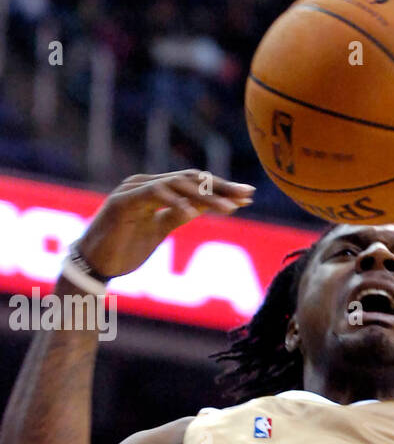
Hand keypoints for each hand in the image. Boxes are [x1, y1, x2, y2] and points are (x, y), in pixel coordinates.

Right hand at [75, 170, 254, 278]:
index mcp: (156, 189)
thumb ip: (179, 215)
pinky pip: (153, 196)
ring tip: (229, 207)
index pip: (195, 183)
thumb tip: (206, 206)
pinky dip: (175, 202)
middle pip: (190, 179)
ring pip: (175, 184)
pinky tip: (195, 212)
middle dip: (221, 186)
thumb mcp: (159, 229)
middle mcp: (145, 184)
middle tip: (247, 195)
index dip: (223, 188)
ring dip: (205, 195)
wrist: (94, 265)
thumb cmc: (125, 247)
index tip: (249, 197)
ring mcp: (132, 190)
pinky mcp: (121, 202)